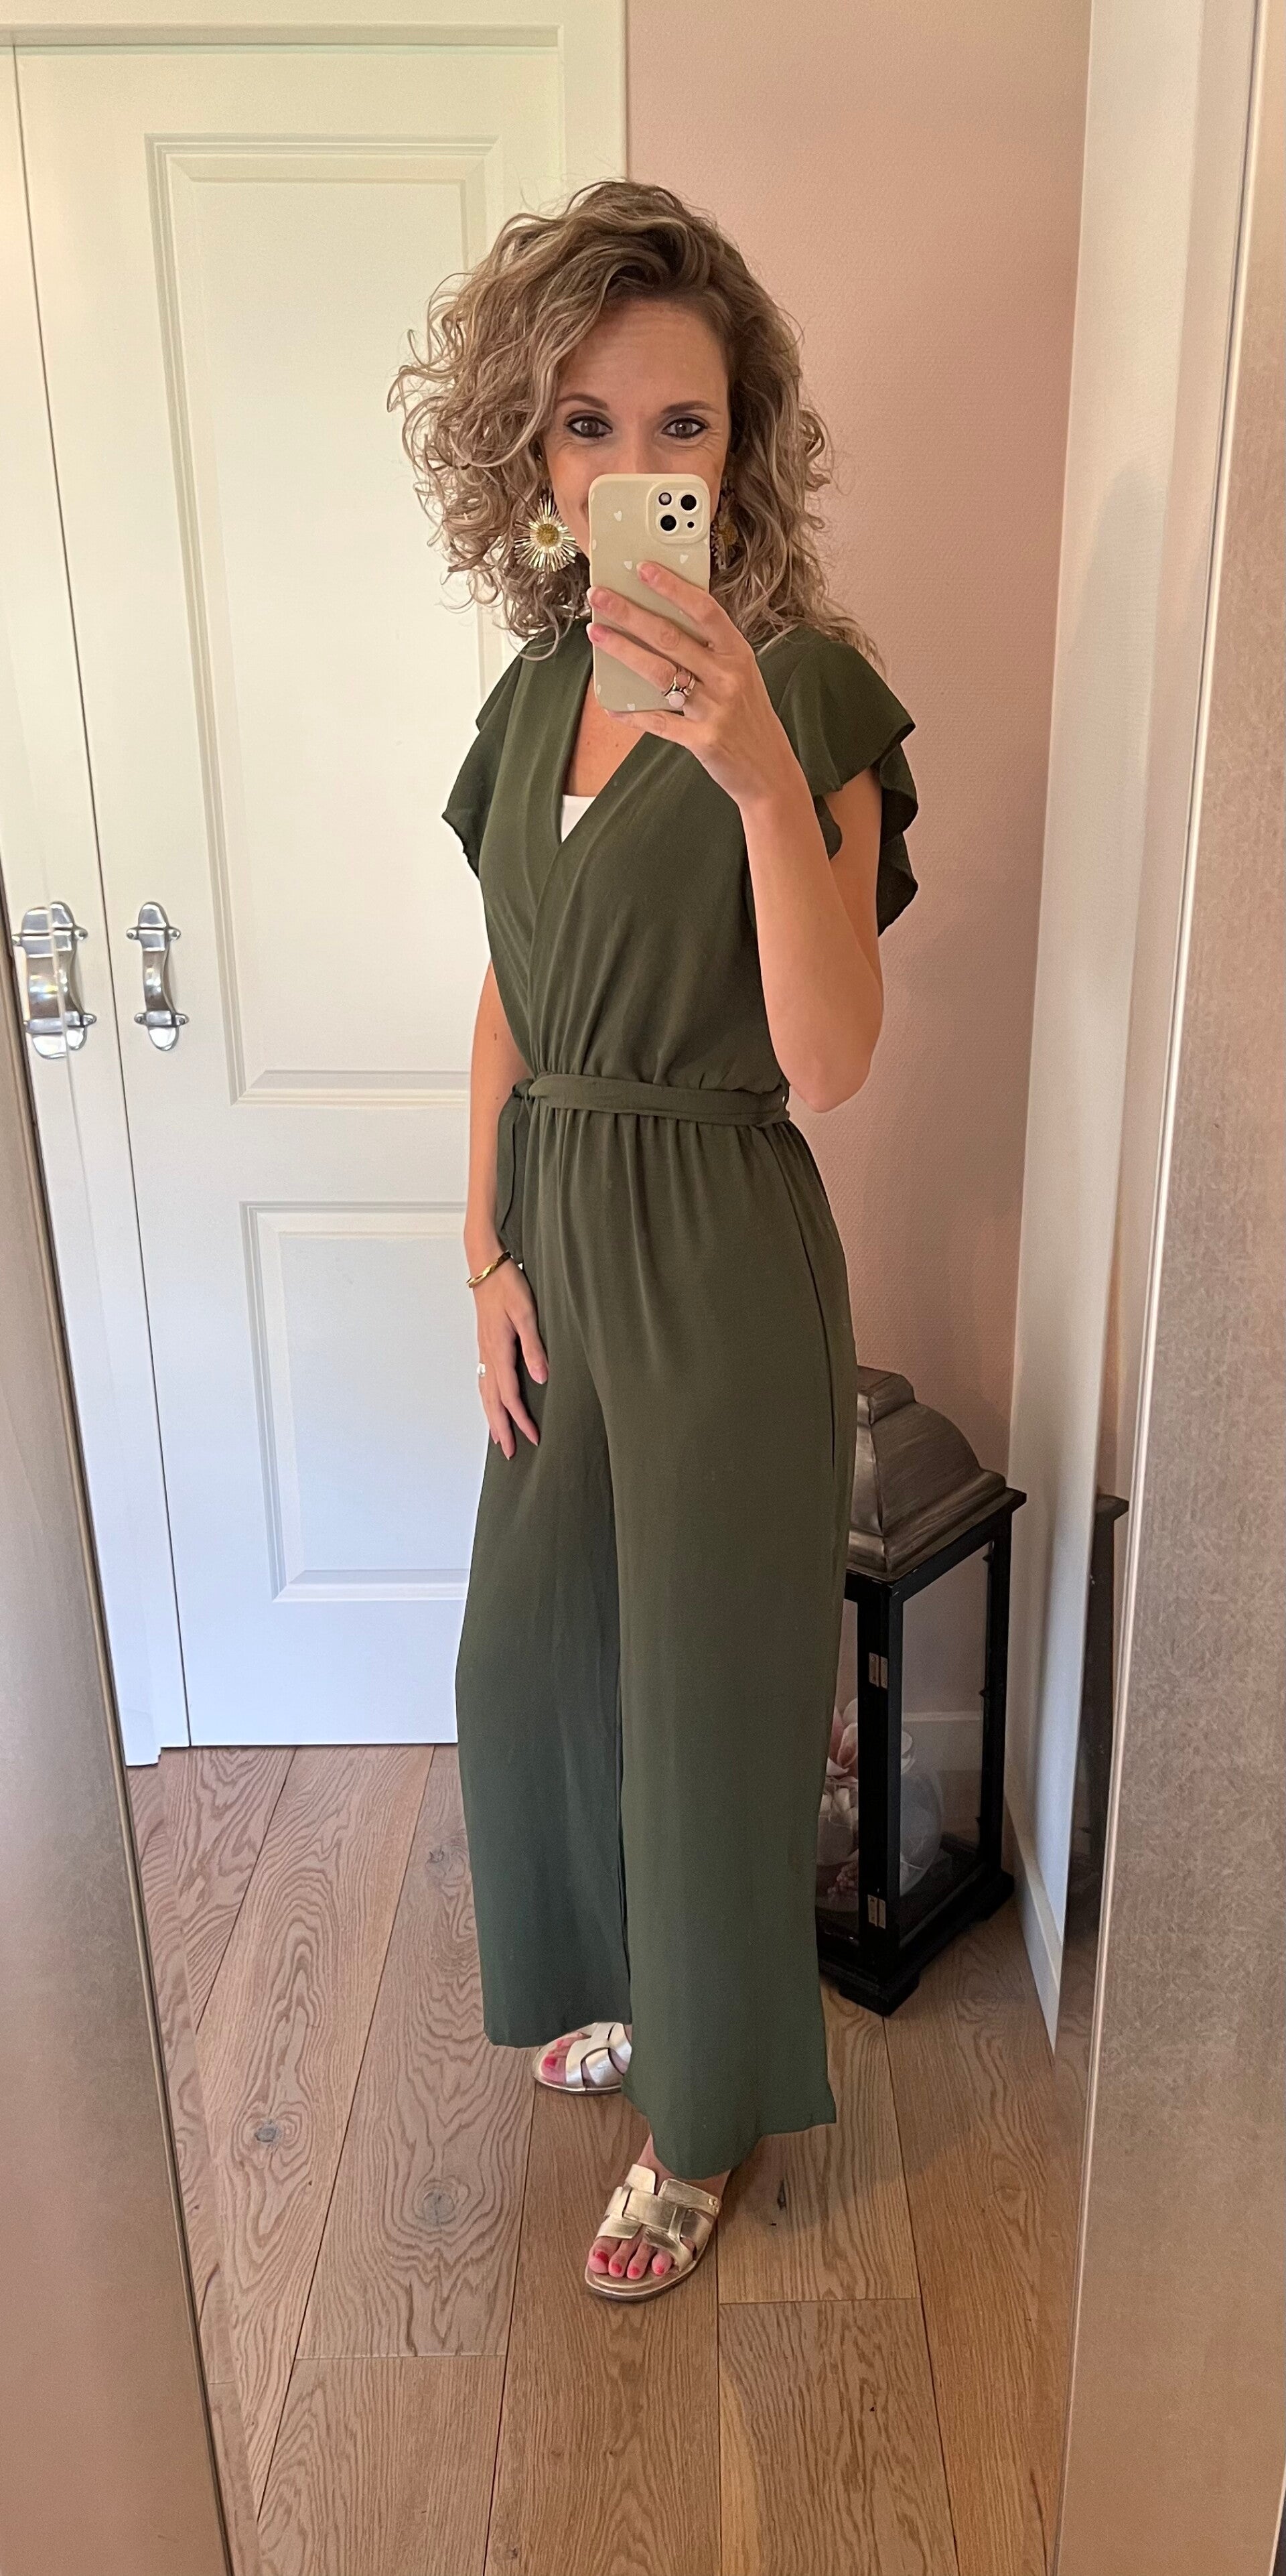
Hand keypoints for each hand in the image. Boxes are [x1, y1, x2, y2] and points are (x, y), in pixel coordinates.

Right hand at [473, 1259, 547, 1457]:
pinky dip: (486, 1398)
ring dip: (492, 1417)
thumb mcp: (527, 1313)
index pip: (509, 1395)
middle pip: (492, 1401)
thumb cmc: (508, 1285)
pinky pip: (483, 1380)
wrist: (486, 1265)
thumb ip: (533, 1346)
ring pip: (485, 1392)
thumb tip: (540, 1377)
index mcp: (499, 1350)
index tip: (533, 1437)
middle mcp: (488, 1354)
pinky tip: (491, 1402)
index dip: (521, 1419)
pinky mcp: (484, 1344)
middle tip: (510, 1452)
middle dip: (501, 1428)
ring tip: (498, 1437)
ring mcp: (484, 1350)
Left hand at [585, 565, 804, 811]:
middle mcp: (728, 677)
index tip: (643, 568)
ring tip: (597, 634)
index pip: (704, 611)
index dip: (673, 587)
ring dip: (623, 651)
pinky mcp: (703, 740)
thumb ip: (710, 651)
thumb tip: (661, 622)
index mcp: (739, 654)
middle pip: (671, 637)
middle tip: (599, 596)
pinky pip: (659, 722)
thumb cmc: (749, 717)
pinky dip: (632, 714)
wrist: (769, 770)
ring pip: (660, 673)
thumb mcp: (740, 676)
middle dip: (630, 613)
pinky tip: (610, 705)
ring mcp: (715, 709)